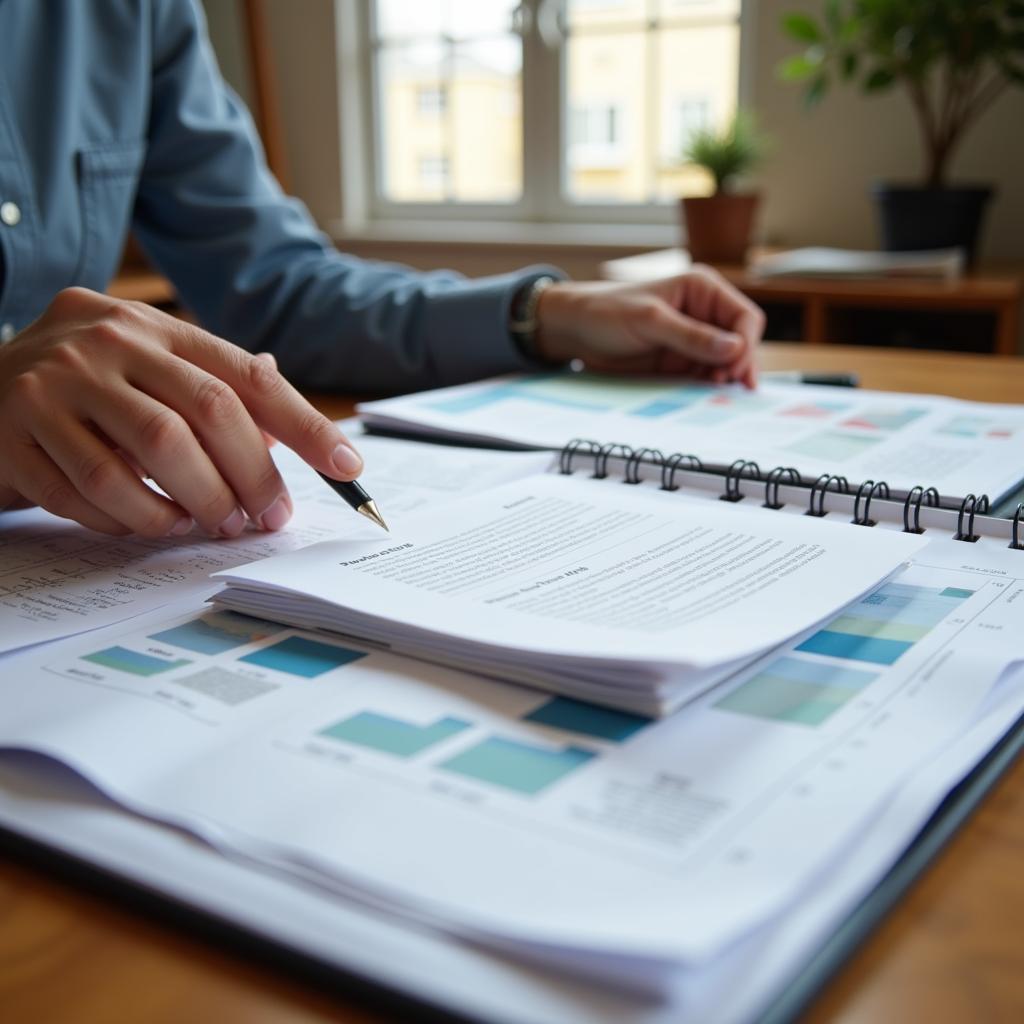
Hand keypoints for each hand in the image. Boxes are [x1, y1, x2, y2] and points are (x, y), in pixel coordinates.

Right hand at [0, 288, 363, 536]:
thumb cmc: (95, 385)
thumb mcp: (156, 368)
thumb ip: (221, 390)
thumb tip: (302, 435)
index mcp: (158, 327)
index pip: (249, 377)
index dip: (306, 425)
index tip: (348, 468)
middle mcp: (110, 343)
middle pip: (208, 414)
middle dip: (252, 476)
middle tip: (268, 518)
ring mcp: (57, 382)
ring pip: (152, 453)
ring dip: (196, 502)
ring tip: (214, 525)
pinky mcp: (15, 429)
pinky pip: (90, 489)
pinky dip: (133, 518)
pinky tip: (153, 524)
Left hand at [534, 267, 765, 387]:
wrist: (576, 330)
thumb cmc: (608, 312)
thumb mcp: (650, 321)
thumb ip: (691, 336)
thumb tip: (734, 348)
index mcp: (703, 289)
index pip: (744, 318)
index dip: (745, 344)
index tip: (733, 369)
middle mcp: (705, 313)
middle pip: (741, 342)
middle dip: (739, 365)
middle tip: (729, 388)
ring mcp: (694, 339)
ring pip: (726, 363)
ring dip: (725, 379)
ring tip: (717, 394)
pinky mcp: (681, 361)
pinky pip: (705, 375)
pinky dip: (710, 387)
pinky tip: (708, 397)